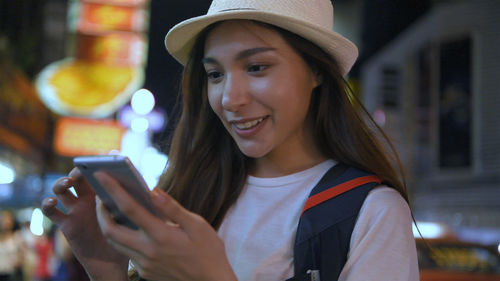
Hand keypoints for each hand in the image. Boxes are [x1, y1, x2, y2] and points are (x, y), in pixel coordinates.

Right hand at [41, 168, 128, 280]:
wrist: (114, 262)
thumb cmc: (126, 236)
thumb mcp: (132, 216)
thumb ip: (133, 202)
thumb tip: (146, 189)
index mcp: (104, 192)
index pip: (97, 172)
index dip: (96, 163)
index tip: (100, 158)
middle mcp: (87, 198)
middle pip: (76, 177)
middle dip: (77, 171)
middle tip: (81, 171)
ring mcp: (75, 209)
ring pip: (61, 190)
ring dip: (60, 183)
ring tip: (67, 183)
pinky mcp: (66, 224)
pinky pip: (52, 212)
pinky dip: (47, 205)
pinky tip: (52, 202)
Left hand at [93, 171, 236, 280]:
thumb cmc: (208, 251)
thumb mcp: (197, 225)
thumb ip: (173, 208)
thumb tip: (154, 191)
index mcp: (161, 236)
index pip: (130, 208)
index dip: (113, 190)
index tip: (102, 175)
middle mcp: (147, 252)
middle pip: (110, 231)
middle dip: (101, 212)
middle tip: (101, 196)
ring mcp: (144, 265)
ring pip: (115, 244)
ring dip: (108, 226)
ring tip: (110, 210)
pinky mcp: (145, 272)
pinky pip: (126, 253)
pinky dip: (122, 238)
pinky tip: (130, 228)